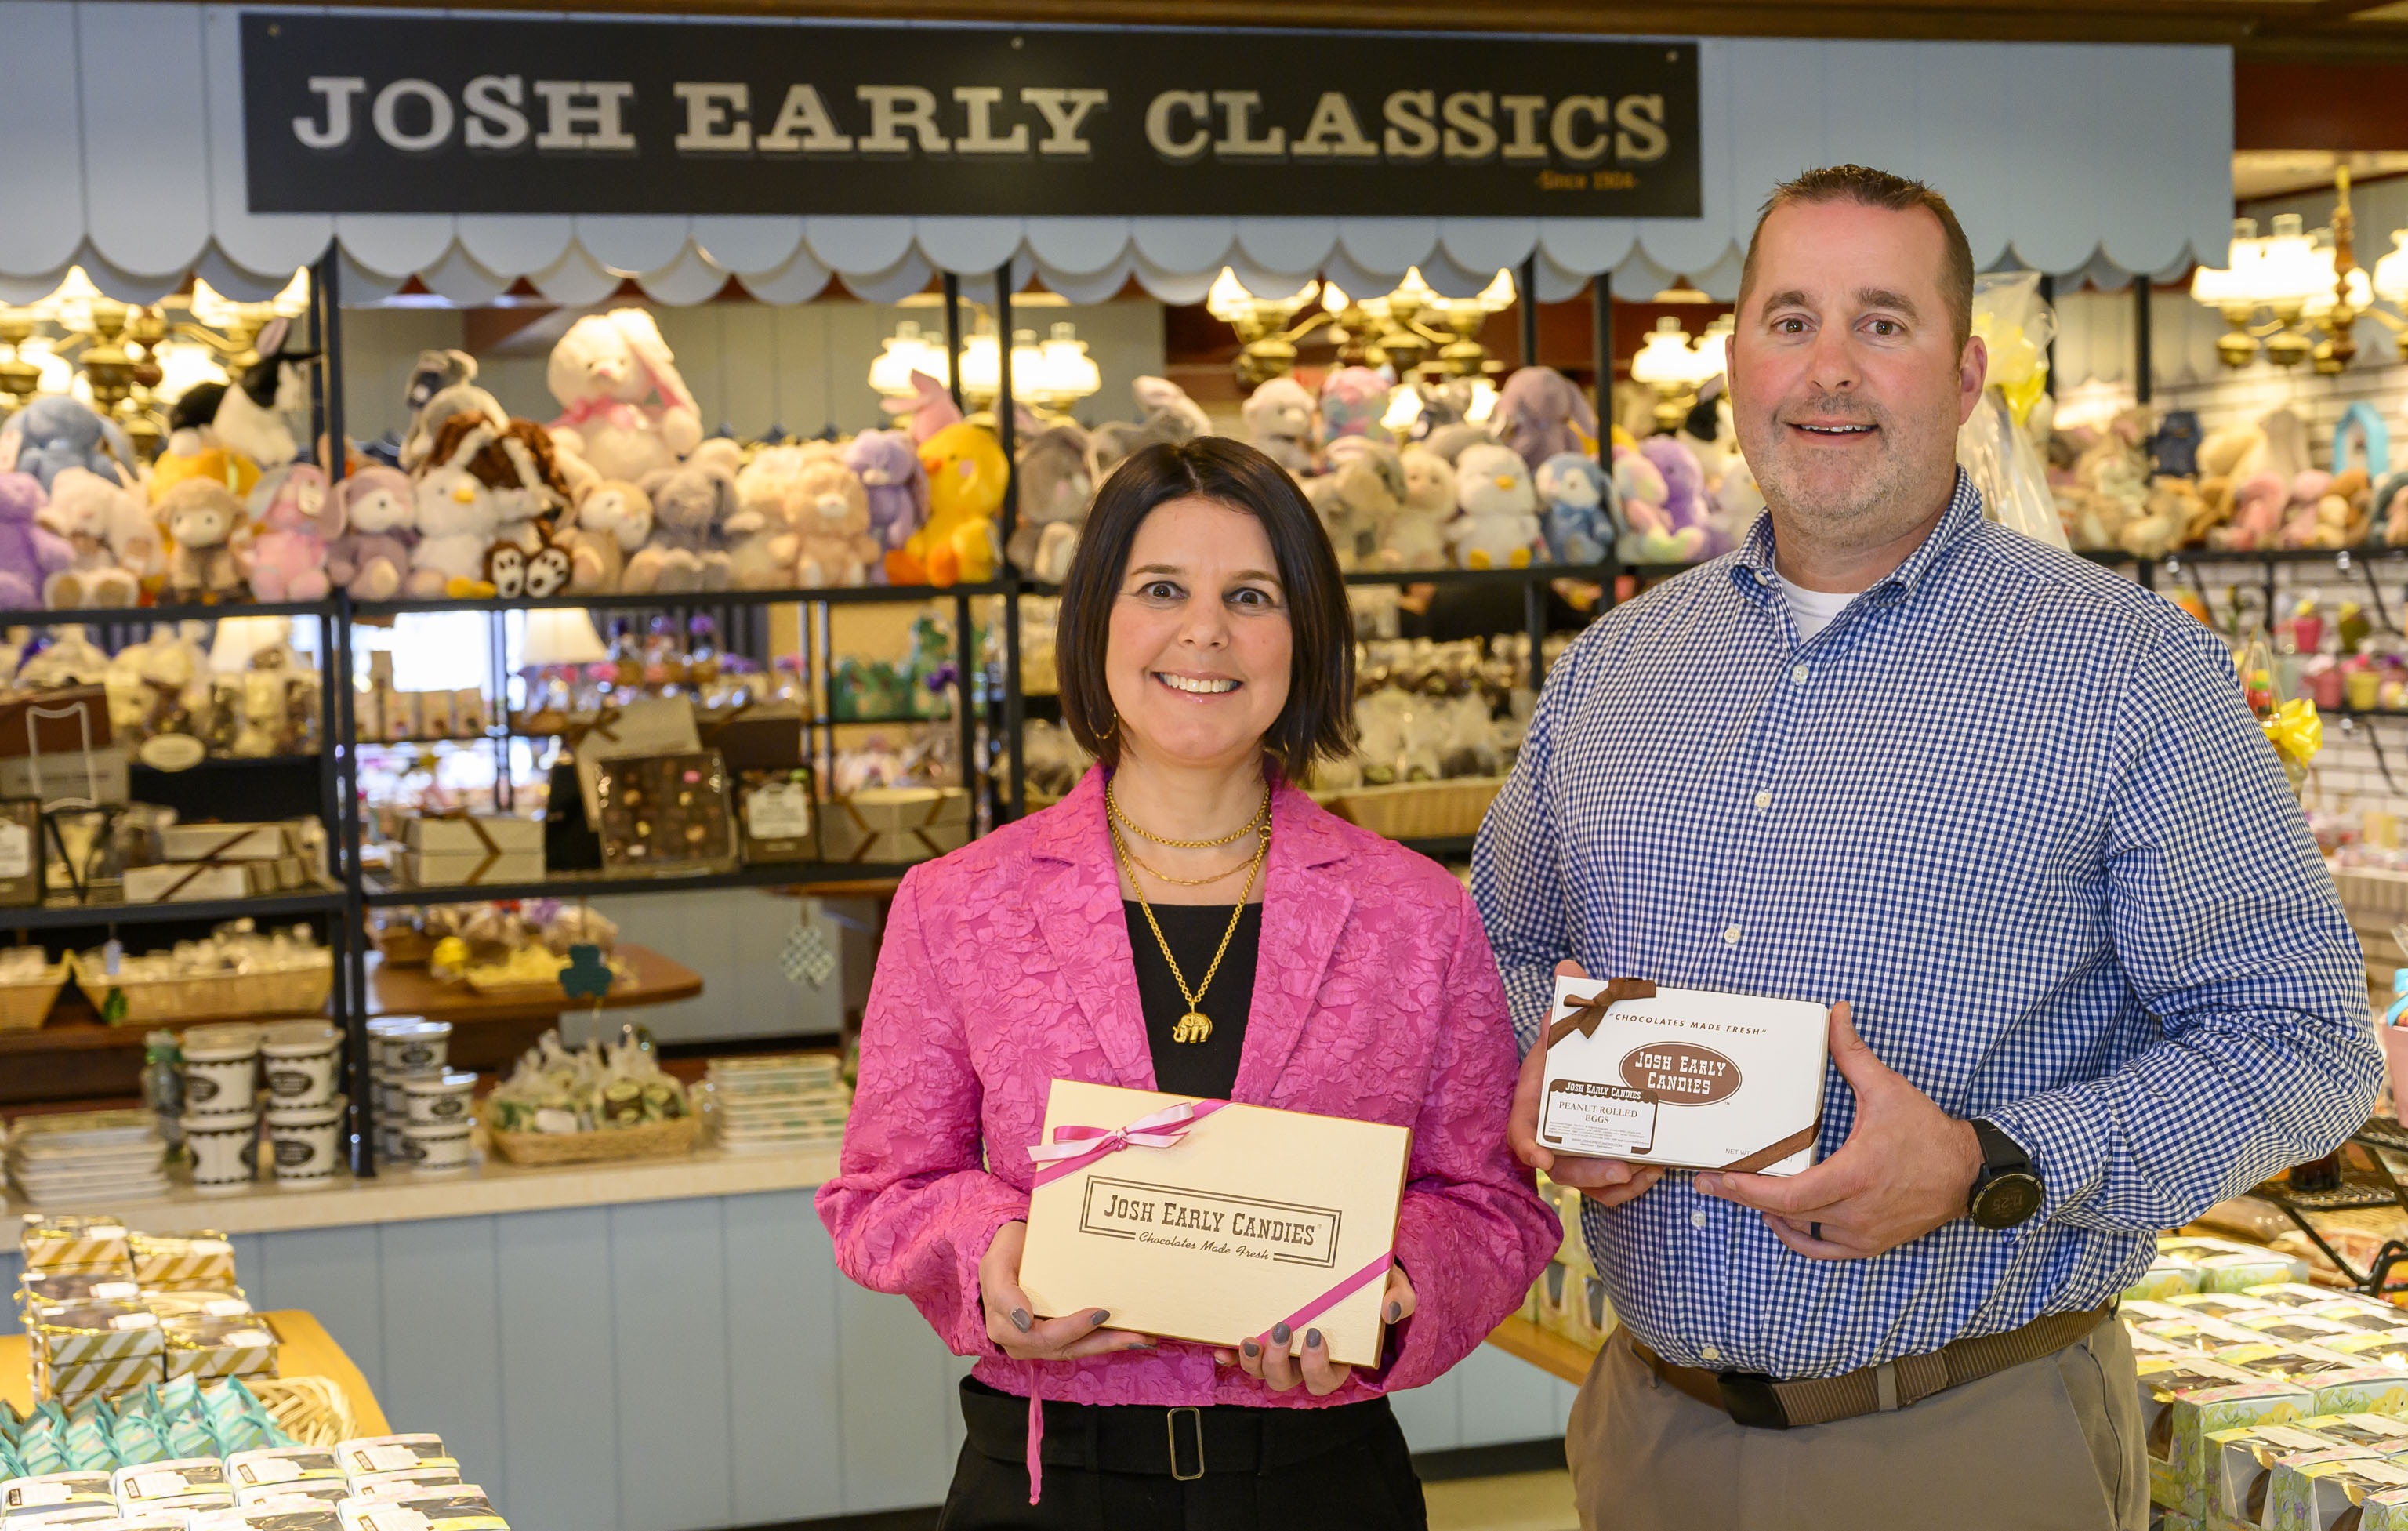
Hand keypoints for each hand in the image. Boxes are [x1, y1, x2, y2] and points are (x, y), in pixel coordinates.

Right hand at [978, 1221, 1154, 1359]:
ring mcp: (1041, 1341)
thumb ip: (1004, 1293)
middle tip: (1135, 1334)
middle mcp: (1023, 1341)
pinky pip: (1081, 1343)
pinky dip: (1106, 1340)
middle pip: (1066, 1348)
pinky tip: (1132, 1336)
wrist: (1009, 1251)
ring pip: (1077, 1349)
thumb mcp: (996, 1264)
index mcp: (1005, 1326)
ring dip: (1110, 1344)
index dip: (1072, 1328)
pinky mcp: (1057, 1336)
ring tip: (1142, 1338)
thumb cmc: (1004, 1254)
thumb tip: (1024, 1321)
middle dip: (1103, 1342)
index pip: (1041, 1335)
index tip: (1099, 1314)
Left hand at [1212, 1266, 1416, 1396]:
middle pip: (1287, 1381)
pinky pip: (1243, 1356)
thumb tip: (1390, 1309)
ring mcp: (1282, 1352)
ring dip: (1253, 1362)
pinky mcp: (1263, 1338)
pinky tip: (1220, 1346)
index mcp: (1338, 1358)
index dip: (1317, 1366)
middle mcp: (1306, 1362)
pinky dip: (1231, 1355)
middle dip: (1278, 1363)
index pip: (1325, 1379)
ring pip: (1263, 1373)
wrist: (1356, 1269)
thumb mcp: (1394, 1287)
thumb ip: (1400, 1298)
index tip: (1315, 1335)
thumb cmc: (1373, 1285)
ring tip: (1250, 1338)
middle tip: (1281, 1329)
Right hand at [1507, 960, 1663, 1209]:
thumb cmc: (1576, 1042)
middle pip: (1558, 1164)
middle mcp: (1552, 1129)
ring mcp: (1574, 1149)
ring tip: (1647, 1170)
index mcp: (1537, 1097)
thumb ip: (1572, 998)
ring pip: (1586, 1182)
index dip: (1527, 1146)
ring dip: (1614, 1184)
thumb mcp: (1573, 1018)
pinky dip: (1630, 1186)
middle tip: (1621, 1168)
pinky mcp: (1597, 1160)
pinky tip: (1655, 1167)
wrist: (1591, 1059)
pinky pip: (1608, 1188)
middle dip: (1587, 1172)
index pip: (1521, 1128)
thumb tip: (1569, 968)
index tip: (1541, 1160)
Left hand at [1694, 1001, 1981, 1259]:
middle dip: (1742, 1198)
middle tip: (1707, 1181)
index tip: (1720, 1177)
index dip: (1751, 1190)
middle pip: (1786, 1213)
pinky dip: (1795, 1237)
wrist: (1967, 1173)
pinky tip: (1778, 1219)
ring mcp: (1862, 1233)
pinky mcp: (1869, 1244)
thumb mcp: (1888, 1089)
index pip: (1791, 1194)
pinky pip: (1821, 1249)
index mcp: (1856, 1175)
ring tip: (1736, 1193)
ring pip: (1800, 1232)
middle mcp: (1856, 1212)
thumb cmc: (1928, 1134)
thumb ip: (1853, 1053)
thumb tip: (1836, 1013)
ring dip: (1766, 1214)